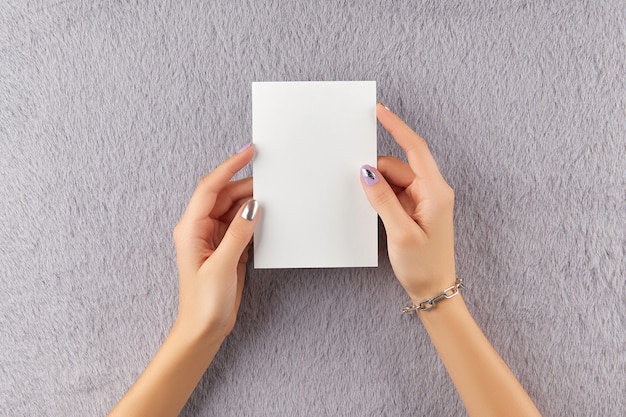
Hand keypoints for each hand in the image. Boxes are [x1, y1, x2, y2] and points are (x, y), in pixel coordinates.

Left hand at [172, 145, 258, 342]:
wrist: (203, 329)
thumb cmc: (204, 303)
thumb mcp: (222, 266)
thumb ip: (238, 233)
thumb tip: (253, 206)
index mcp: (191, 228)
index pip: (210, 188)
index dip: (229, 167)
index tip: (248, 152)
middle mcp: (200, 228)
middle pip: (224, 195)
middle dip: (246, 184)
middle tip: (271, 178)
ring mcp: (214, 237)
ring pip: (234, 208)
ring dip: (251, 201)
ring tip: (273, 195)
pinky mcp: (226, 247)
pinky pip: (240, 223)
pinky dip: (253, 217)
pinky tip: (267, 215)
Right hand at [361, 103, 455, 301]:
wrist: (434, 290)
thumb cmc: (424, 265)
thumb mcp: (400, 232)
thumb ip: (382, 199)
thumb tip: (367, 172)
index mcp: (435, 192)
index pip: (415, 149)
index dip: (397, 127)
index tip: (379, 111)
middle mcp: (432, 191)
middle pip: (399, 166)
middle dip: (376, 170)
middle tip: (354, 178)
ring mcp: (423, 200)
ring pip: (394, 179)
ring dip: (377, 185)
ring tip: (365, 202)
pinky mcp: (415, 209)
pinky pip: (394, 192)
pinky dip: (381, 194)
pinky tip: (371, 205)